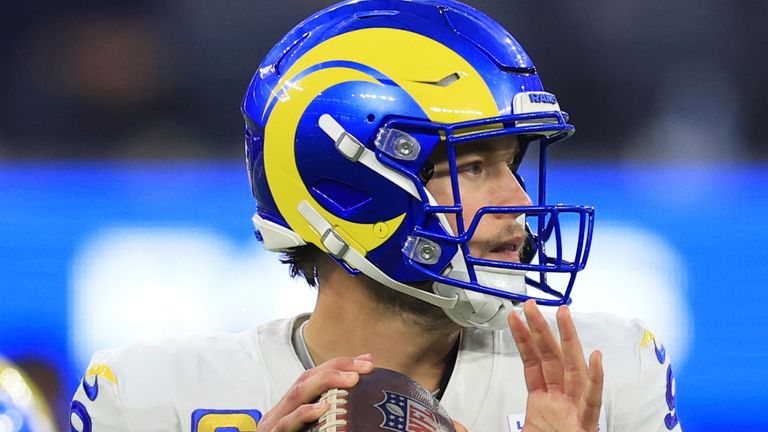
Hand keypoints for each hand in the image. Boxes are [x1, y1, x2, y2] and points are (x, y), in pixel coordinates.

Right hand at [256, 354, 373, 430]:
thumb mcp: (313, 430)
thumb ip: (329, 419)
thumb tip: (360, 410)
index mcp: (290, 410)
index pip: (314, 377)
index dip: (339, 365)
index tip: (367, 361)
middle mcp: (280, 412)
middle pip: (306, 379)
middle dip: (337, 368)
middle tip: (365, 367)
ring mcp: (273, 425)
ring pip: (296, 394)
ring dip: (325, 381)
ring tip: (351, 379)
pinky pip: (286, 425)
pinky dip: (304, 413)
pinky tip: (323, 408)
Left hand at [508, 300, 602, 431]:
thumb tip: (454, 424)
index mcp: (543, 406)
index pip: (533, 364)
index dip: (524, 340)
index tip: (514, 316)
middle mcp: (561, 404)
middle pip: (553, 360)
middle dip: (543, 330)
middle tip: (533, 303)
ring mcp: (575, 414)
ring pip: (574, 371)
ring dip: (569, 342)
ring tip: (563, 314)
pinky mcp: (585, 428)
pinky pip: (592, 402)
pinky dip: (595, 380)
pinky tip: (595, 358)